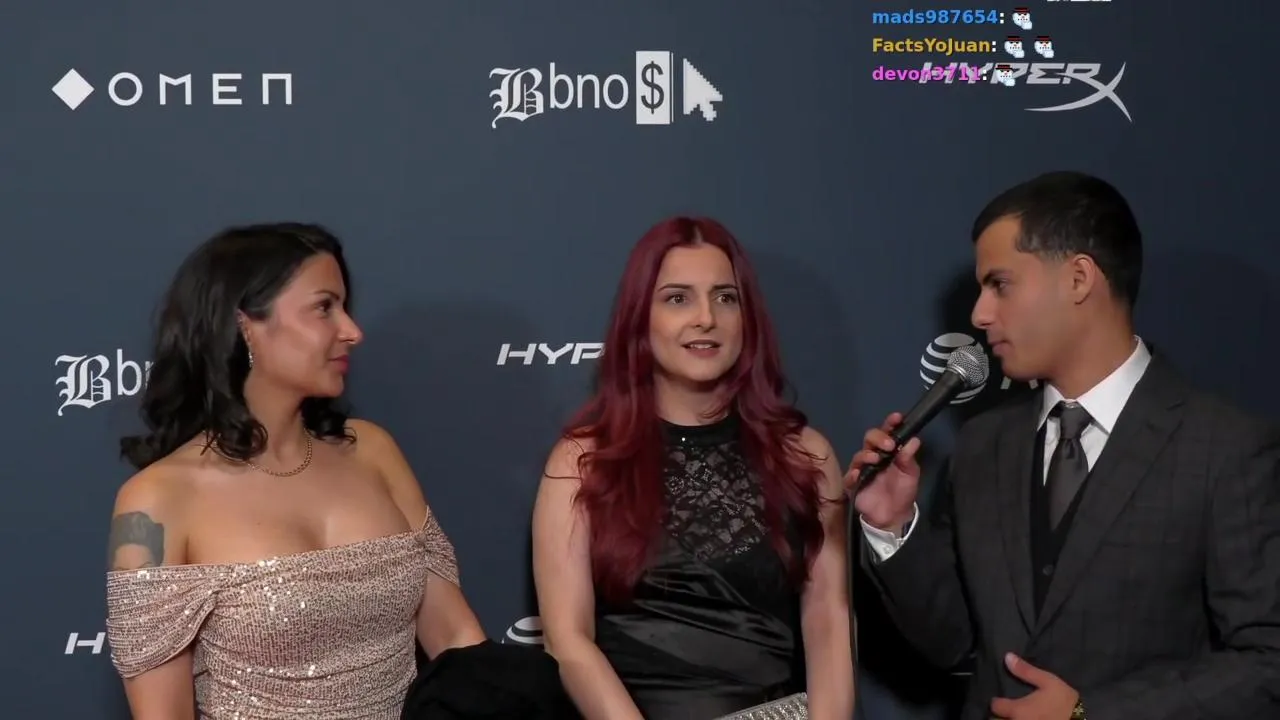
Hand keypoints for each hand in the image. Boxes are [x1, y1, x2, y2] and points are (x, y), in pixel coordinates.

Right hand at [845, 412, 920, 529]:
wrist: (893, 515)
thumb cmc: (903, 491)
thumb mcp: (910, 474)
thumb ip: (909, 458)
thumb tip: (914, 439)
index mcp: (889, 451)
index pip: (887, 432)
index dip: (890, 423)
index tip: (897, 418)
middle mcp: (874, 456)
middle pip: (870, 438)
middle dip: (878, 438)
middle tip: (889, 445)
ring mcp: (862, 469)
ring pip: (859, 454)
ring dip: (867, 454)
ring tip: (876, 459)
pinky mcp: (853, 483)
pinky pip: (849, 476)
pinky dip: (852, 473)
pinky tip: (858, 474)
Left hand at [989, 653, 1079, 718]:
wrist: (1080, 719)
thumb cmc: (1064, 701)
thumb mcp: (1047, 681)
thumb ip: (1026, 671)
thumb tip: (1007, 656)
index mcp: (1017, 709)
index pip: (995, 707)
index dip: (997, 701)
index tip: (1001, 699)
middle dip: (999, 715)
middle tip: (1004, 709)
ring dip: (1007, 719)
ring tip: (1013, 715)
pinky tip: (1025, 718)